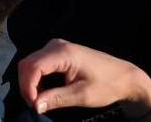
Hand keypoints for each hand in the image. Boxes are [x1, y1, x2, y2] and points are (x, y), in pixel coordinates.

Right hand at [15, 40, 150, 116]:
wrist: (124, 76)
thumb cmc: (107, 85)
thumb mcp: (82, 95)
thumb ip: (57, 98)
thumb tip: (35, 105)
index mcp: (62, 53)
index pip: (32, 67)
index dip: (27, 87)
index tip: (33, 105)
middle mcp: (56, 45)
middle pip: (28, 63)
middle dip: (26, 86)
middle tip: (35, 105)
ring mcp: (56, 47)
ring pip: (31, 63)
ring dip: (31, 82)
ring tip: (40, 101)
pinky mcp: (58, 52)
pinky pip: (39, 63)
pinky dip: (37, 78)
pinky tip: (45, 91)